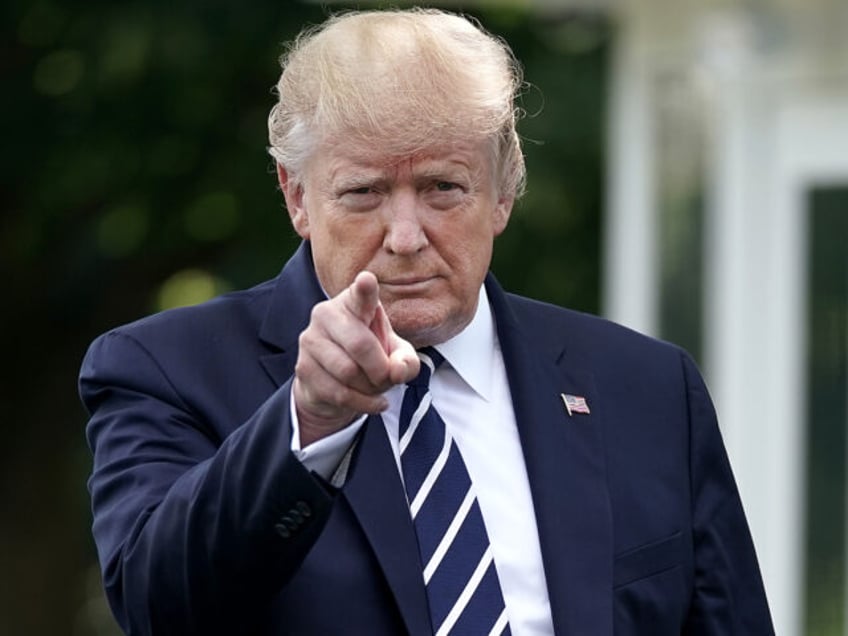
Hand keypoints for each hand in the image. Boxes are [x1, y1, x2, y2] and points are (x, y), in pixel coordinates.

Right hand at [293, 271, 419, 445]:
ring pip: (348, 371)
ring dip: (370, 388)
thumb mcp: (396, 356)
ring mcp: (311, 339)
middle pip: (360, 345)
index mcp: (355, 302)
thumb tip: (397, 371)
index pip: (361, 293)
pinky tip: (373, 402)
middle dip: (380, 369)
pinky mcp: (303, 366)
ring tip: (375, 387)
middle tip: (386, 378)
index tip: (367, 280)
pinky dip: (362, 403)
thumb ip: (406, 361)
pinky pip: (338, 392)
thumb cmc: (370, 358)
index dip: (365, 288)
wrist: (334, 384)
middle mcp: (327, 313)